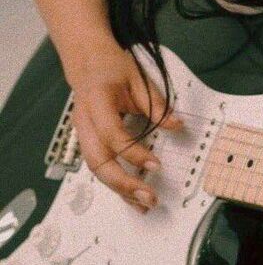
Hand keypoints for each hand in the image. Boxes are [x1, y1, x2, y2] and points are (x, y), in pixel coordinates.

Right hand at [68, 41, 183, 213]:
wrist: (86, 59)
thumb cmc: (112, 66)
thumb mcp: (139, 80)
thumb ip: (157, 106)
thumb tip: (177, 127)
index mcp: (97, 101)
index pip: (113, 135)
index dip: (134, 153)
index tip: (157, 166)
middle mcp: (84, 121)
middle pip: (98, 161)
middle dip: (123, 183)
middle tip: (149, 197)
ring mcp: (82, 132)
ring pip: (96, 169)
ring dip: (119, 189)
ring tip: (143, 204)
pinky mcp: (87, 140)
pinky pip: (98, 166)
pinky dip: (115, 182)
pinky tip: (131, 194)